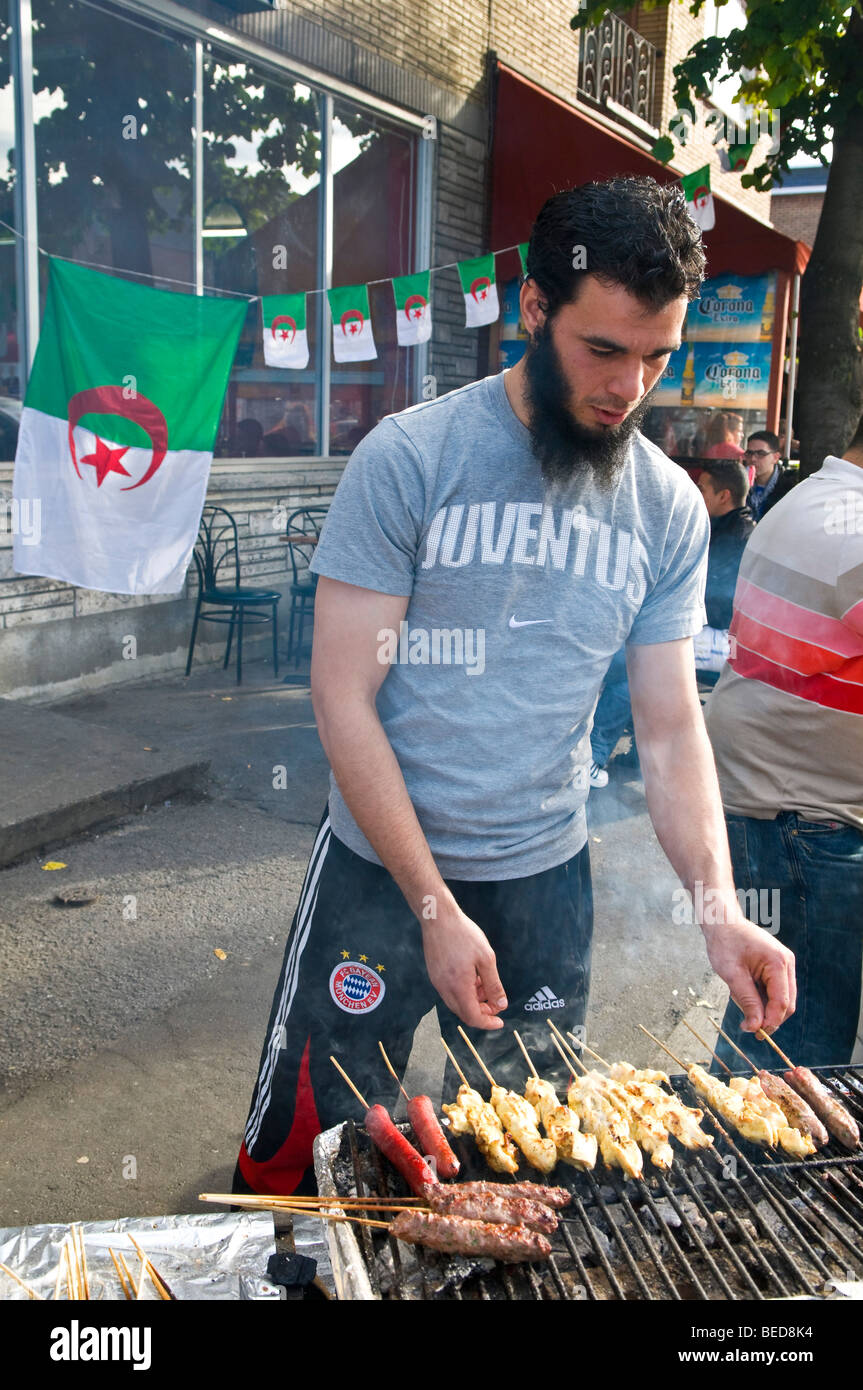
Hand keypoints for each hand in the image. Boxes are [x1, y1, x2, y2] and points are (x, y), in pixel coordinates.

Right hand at [421, 906, 507, 1029]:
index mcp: (458, 987)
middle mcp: (444, 988)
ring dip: (473, 1001)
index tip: (500, 1021)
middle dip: (482, 1012)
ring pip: (457, 1003)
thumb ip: (494, 985)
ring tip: (485, 984)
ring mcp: (437, 982)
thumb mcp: (486, 958)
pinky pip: (450, 992)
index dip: (488, 1023)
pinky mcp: (434, 974)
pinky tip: (473, 977)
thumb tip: (501, 1005)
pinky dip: (463, 992)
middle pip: (464, 1013)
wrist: (438, 917)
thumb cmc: (464, 935)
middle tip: (496, 1001)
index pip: (473, 1017)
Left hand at [702, 918, 796, 1032]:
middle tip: (748, 1027)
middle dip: (769, 1018)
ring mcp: (784, 963)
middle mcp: (787, 963)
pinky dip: (762, 997)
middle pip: (786, 1003)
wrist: (722, 922)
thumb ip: (747, 1002)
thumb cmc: (725, 943)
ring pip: (781, 998)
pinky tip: (743, 990)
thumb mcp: (732, 975)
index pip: (781, 1002)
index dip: (770, 1022)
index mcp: (778, 962)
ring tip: (740, 998)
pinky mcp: (777, 965)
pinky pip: (775, 989)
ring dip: (764, 1007)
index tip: (754, 1033)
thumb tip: (756, 1027)